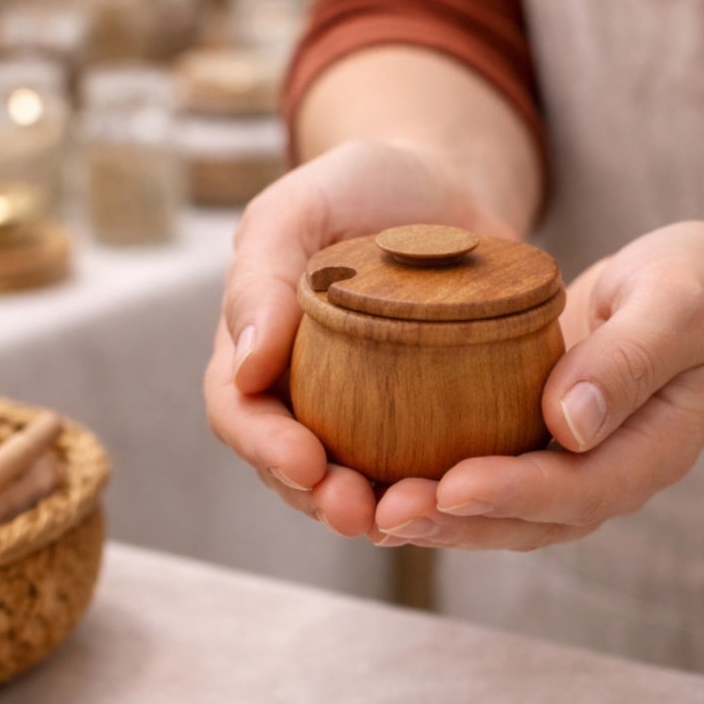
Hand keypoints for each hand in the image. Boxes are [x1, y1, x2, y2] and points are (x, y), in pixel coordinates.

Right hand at [205, 139, 518, 534]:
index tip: (306, 463)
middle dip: (318, 500)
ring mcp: (361, 417)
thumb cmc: (361, 185)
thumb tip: (244, 369)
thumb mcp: (303, 204)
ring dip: (377, 512)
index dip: (263, 448)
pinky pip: (422, 469)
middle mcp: (301, 395)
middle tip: (359, 513)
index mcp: (254, 349)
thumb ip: (263, 273)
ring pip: (355, 483)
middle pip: (292, 469)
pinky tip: (464, 499)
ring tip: (409, 519)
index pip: (239, 413)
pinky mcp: (423, 424)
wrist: (446, 187)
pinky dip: (437, 491)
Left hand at [368, 221, 703, 548]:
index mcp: (650, 451)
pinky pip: (479, 477)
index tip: (453, 486)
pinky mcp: (533, 447)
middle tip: (383, 511)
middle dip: (453, 523)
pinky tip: (369, 473)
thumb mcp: (678, 304)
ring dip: (430, 517)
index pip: (579, 490)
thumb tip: (568, 423)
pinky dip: (428, 483)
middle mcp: (604, 475)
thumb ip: (630, 359)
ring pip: (494, 514)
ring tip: (361, 506)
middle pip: (526, 521)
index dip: (515, 495)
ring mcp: (567, 468)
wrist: (703, 294)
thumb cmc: (698, 287)